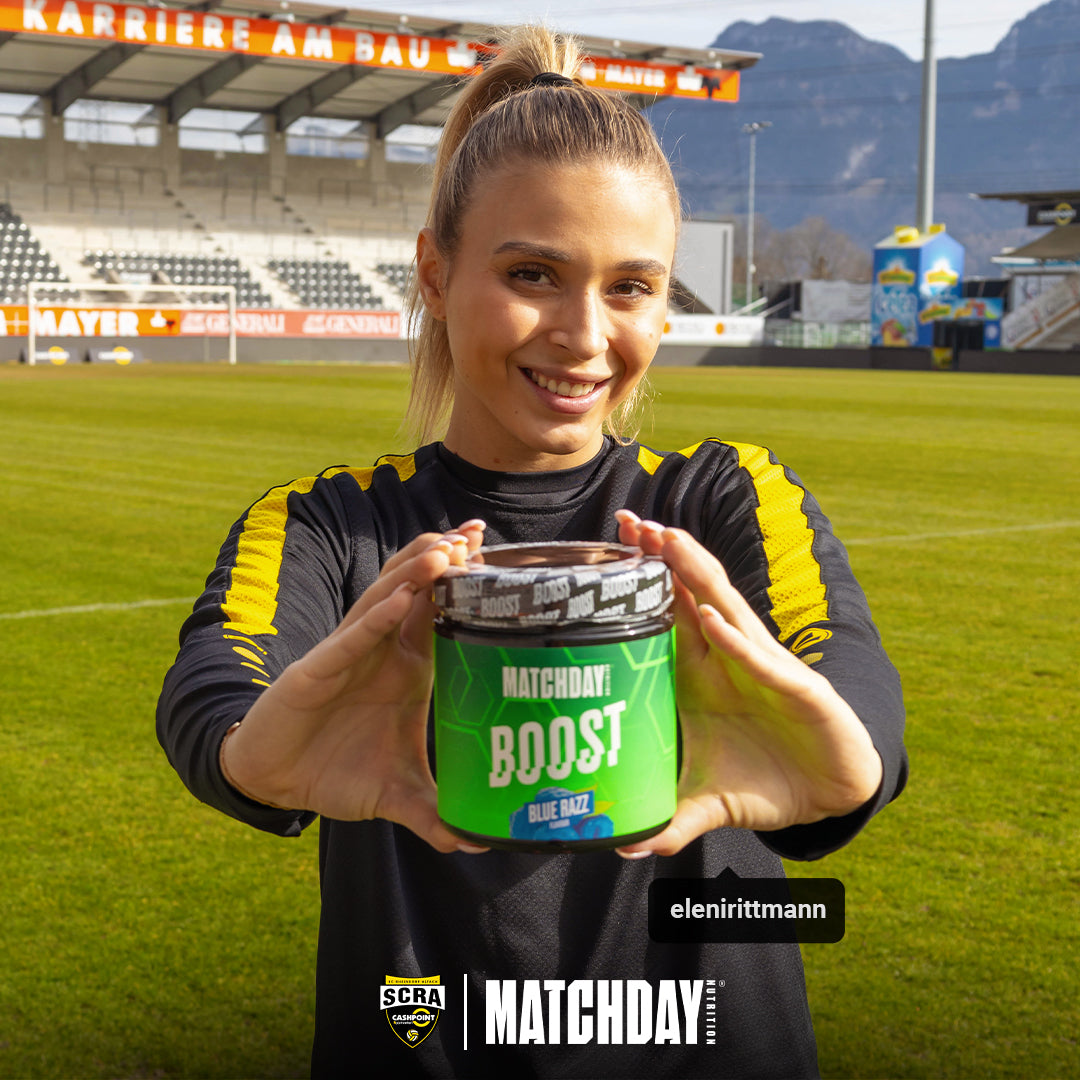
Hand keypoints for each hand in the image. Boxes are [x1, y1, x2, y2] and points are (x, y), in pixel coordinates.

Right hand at [220, 520, 488, 853]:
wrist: (276, 780)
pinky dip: (376, 618)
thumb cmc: (337, 771)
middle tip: (478, 535)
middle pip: (418, 592)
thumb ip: (436, 813)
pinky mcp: (317, 669)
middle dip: (446, 560)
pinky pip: (352, 637)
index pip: (443, 613)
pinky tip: (401, 598)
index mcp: (407, 666)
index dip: (468, 584)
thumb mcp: (397, 793)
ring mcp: (350, 653)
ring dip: (416, 574)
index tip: (499, 556)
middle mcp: (382, 649)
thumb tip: (478, 842)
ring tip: (448, 549)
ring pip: (385, 600)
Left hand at [613, 510, 882, 857]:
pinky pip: (758, 658)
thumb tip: (620, 845)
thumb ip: (667, 818)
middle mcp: (723, 660)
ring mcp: (759, 666)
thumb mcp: (705, 802)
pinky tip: (710, 618)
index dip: (634, 587)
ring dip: (693, 573)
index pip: (658, 619)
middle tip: (626, 522)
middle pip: (685, 597)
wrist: (827, 793)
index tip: (599, 554)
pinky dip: (734, 640)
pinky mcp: (795, 686)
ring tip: (664, 538)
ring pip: (722, 608)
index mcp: (696, 676)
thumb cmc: (761, 781)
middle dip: (658, 558)